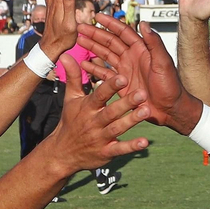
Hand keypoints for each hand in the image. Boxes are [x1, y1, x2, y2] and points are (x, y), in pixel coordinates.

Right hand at [43, 56, 150, 173]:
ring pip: (117, 128)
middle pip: (111, 111)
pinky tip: (145, 142)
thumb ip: (73, 77)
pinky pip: (120, 149)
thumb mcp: (70, 99)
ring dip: (132, 121)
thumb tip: (65, 55)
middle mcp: (94, 122)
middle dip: (126, 102)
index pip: (100, 95)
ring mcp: (100, 138)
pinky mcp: (106, 152)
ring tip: (147, 111)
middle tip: (142, 93)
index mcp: (88, 107)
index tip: (123, 77)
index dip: (111, 86)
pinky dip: (132, 146)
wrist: (63, 153)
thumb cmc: (70, 121)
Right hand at [79, 17, 201, 132]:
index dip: (110, 23)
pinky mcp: (121, 84)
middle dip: (95, 34)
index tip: (97, 16)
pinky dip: (94, 68)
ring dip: (93, 47)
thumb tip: (144, 23)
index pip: (123, 32)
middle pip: (110, 41)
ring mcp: (126, 70)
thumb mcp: (163, 63)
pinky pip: (105, 73)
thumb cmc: (171, 86)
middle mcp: (132, 57)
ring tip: (79, 41)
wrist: (170, 109)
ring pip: (105, 55)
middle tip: (80, 27)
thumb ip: (154, 43)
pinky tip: (84, 64)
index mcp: (142, 50)